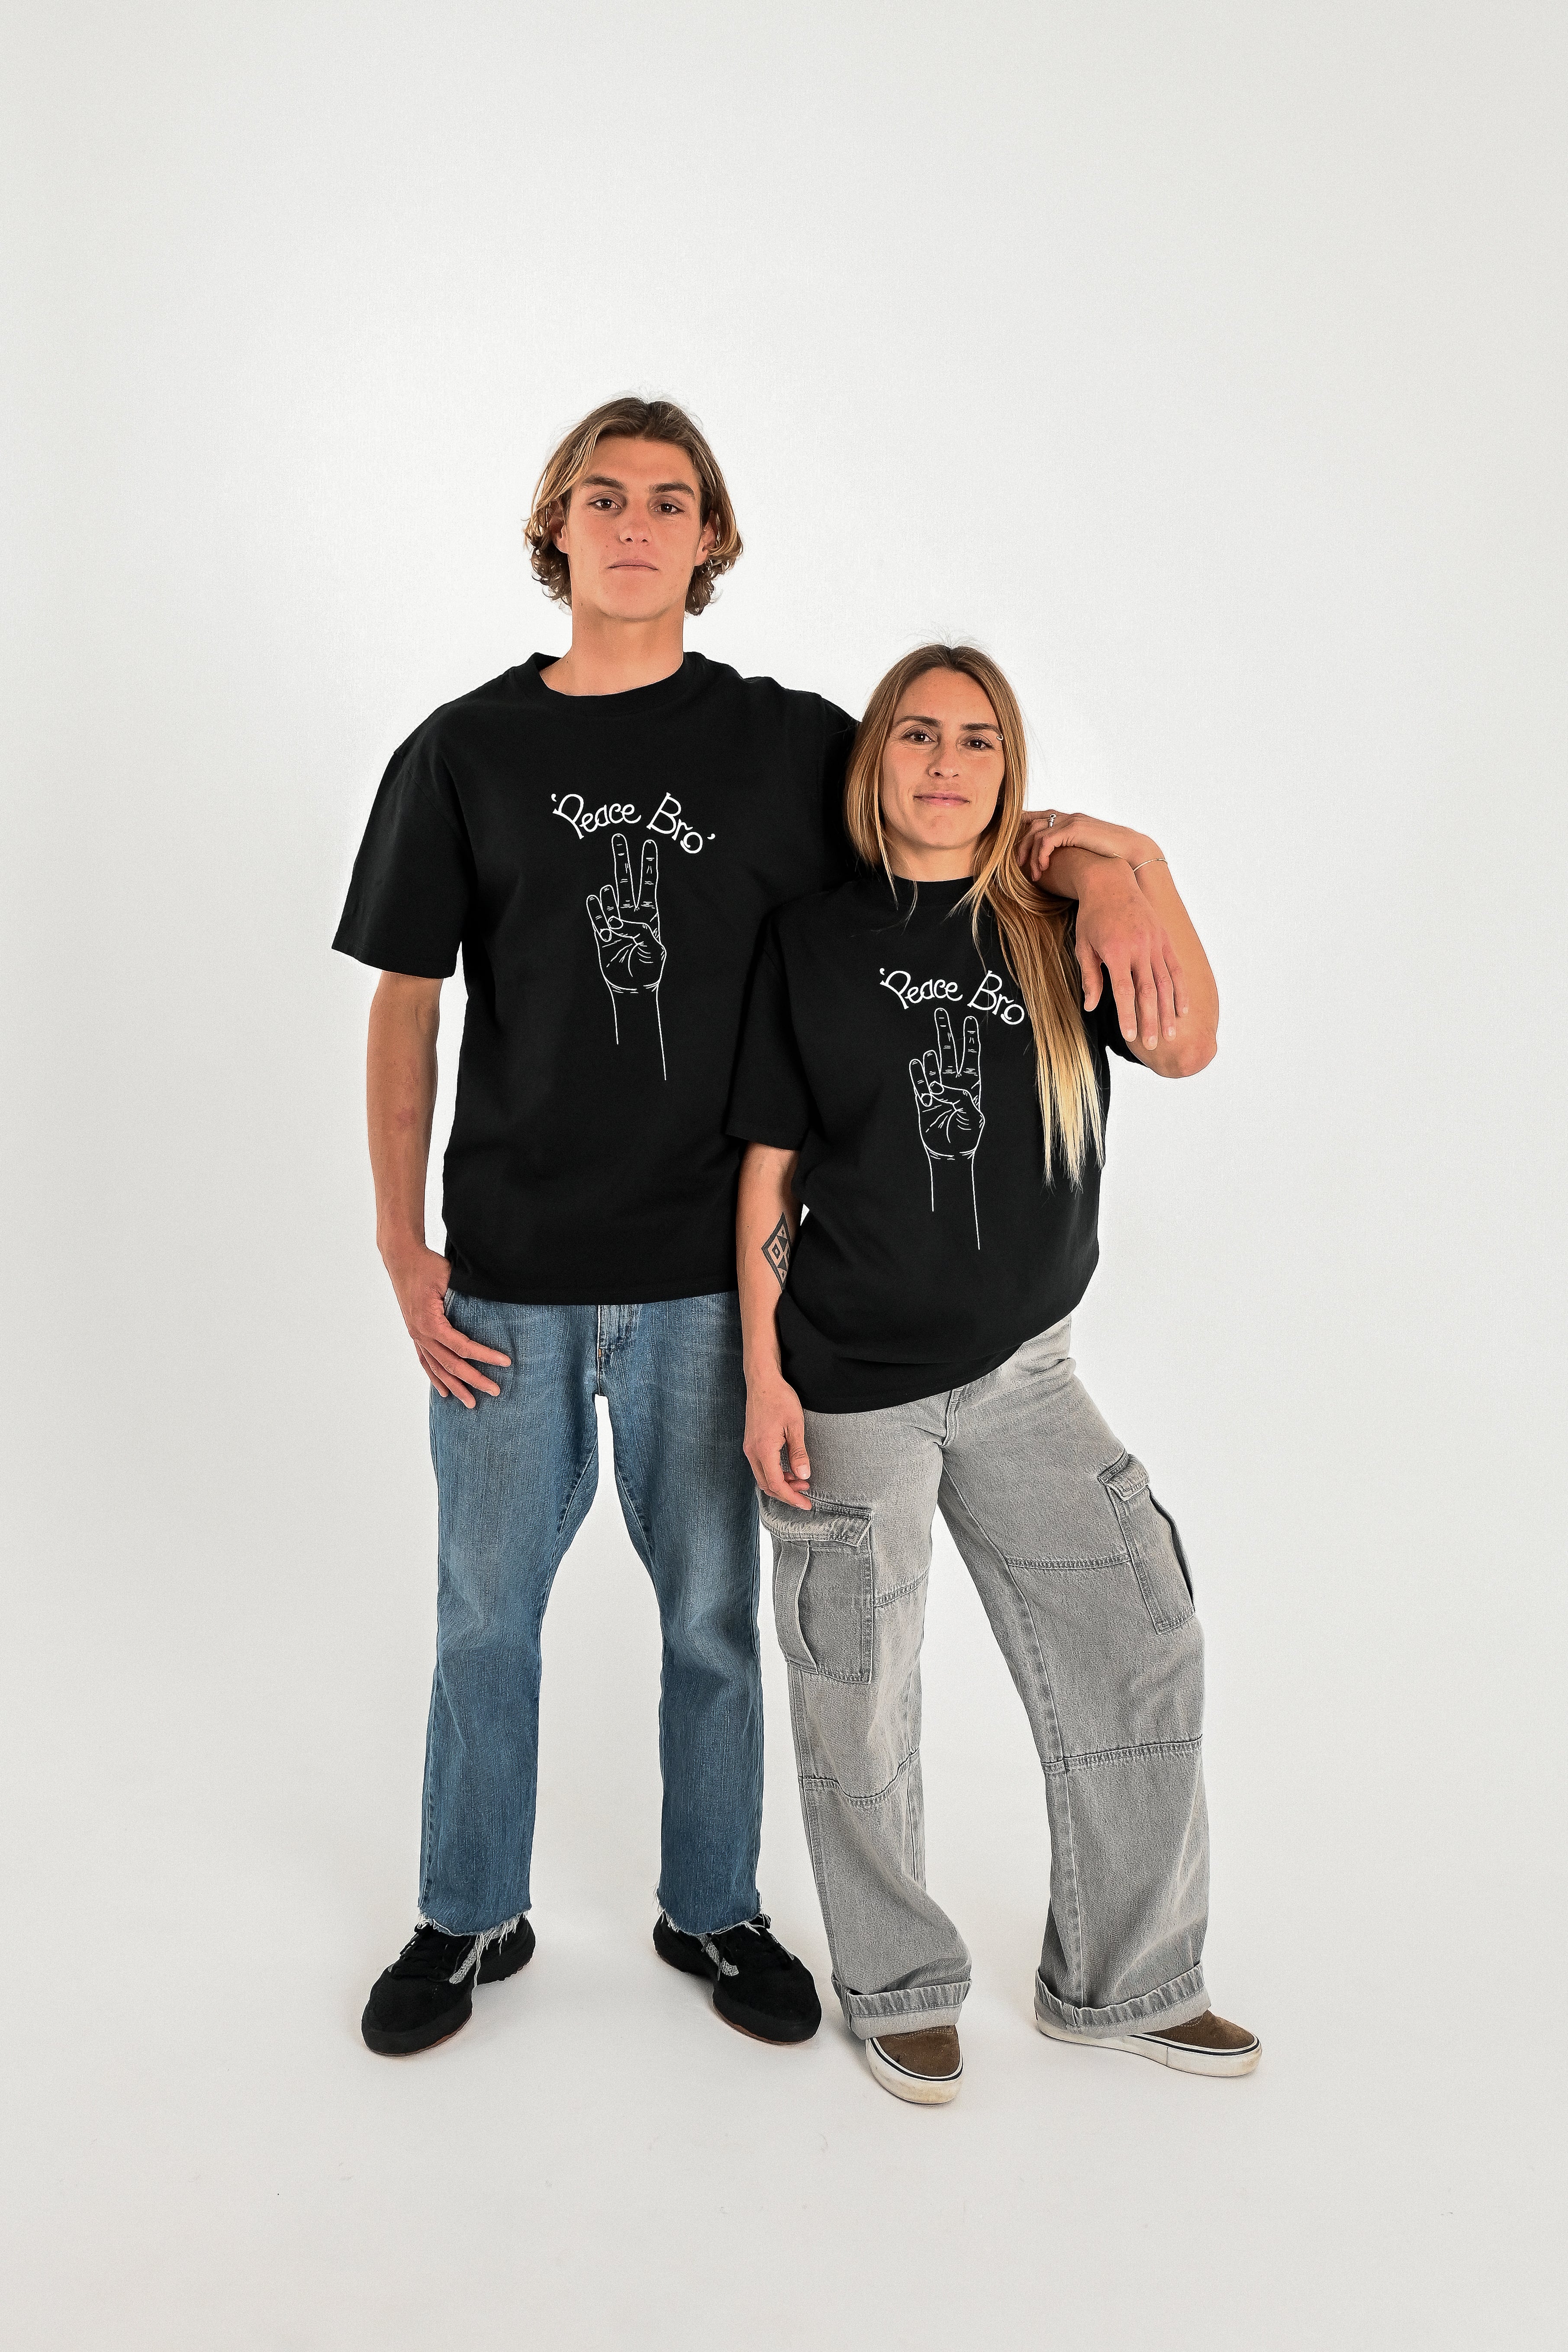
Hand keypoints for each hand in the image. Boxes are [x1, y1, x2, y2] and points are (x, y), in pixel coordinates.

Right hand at [382, 1241, 510, 1407]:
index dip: (485, 1356)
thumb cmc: (427, 1265)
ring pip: (437, 1368)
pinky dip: (435, 1378)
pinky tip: (443, 1392)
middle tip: (495, 1391)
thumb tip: (493, 1305)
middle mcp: (421, 1333)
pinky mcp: (415, 1334)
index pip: (463, 1347)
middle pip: (451, 1364)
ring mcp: (416, 1336)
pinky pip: (425, 1361)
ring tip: (471, 1403)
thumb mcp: (448, 1277)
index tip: (506, 1362)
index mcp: (430, 1322)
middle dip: (474, 1380)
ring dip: (455, 1386)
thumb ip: (465, 1296)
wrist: (402, 1259)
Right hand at [587, 832, 665, 995]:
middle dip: (622, 859)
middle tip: (618, 838)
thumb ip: (641, 932)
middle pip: (626, 881)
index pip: (648, 885)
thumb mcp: (653, 949)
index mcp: (648, 915)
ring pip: (609, 900)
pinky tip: (599, 914)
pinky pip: (596, 915)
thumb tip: (620, 920)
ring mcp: (615, 921)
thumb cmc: (648, 968)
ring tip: (614, 927)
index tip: (649, 844)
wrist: (632, 986)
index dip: (648, 865)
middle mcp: (631, 914)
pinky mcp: (601, 932)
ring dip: (610, 908)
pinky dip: (597, 914)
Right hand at [743, 1368, 811, 1507]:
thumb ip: (798, 1453)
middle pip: (766, 1485)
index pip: (776, 1484)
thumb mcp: (795, 1425)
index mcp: (763, 1449)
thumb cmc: (780, 1399)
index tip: (806, 1504)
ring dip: (780, 1484)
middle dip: (786, 1494)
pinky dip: (774, 1474)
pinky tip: (788, 1470)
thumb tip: (803, 1476)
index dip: (791, 1497)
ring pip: (762, 1477)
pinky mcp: (751, 1443)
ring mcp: (749, 1447)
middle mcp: (752, 1451)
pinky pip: (760, 1467)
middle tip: (806, 1494)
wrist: (762, 1381)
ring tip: (800, 1481)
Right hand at [909, 1008, 983, 1161]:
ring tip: (934, 1080)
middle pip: (949, 1052)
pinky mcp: (922, 1098)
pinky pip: (918, 1081)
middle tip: (940, 1013)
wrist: (948, 1153)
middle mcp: (953, 1083)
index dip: (971, 1039)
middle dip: (945, 1032)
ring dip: (932, 1068)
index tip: (970, 1020)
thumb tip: (941, 1085)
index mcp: (970, 1085)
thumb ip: (960, 1097)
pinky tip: (921, 1080)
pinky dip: (919, 1079)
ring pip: (932, 1065)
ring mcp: (937, 1089)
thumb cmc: (966, 1136)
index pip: (971, 1057)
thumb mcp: (972, 1116)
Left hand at [1017, 807, 1153, 886]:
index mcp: (1071, 820)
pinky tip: (1044, 869)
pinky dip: (1041, 855)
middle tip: (1019, 865)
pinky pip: (1047, 841)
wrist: (1131, 853)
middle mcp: (1068, 817)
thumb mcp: (1085, 851)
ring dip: (1031, 856)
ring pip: (1036, 833)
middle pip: (1032, 823)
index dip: (1022, 825)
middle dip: (1022, 844)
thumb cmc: (1110, 856)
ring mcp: (1071, 821)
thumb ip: (1070, 850)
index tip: (1012, 842)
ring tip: (1035, 875)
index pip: (1039, 816)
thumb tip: (1058, 865)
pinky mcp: (1074, 829)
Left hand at [1072, 859, 1186, 1050]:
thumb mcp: (1083, 946)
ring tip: (1170, 1034)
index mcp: (1116, 951)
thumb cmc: (1091, 916)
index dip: (1128, 1016)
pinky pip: (1175, 968)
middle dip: (1151, 1020)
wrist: (1110, 881)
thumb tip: (1091, 1007)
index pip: (1124, 991)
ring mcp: (1155, 942)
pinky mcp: (1164, 939)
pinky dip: (1181, 990)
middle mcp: (1139, 947)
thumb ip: (1090, 977)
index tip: (1129, 1037)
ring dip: (1168, 1011)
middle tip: (1153, 1045)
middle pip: (1148, 992)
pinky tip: (1182, 1010)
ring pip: (1165, 983)